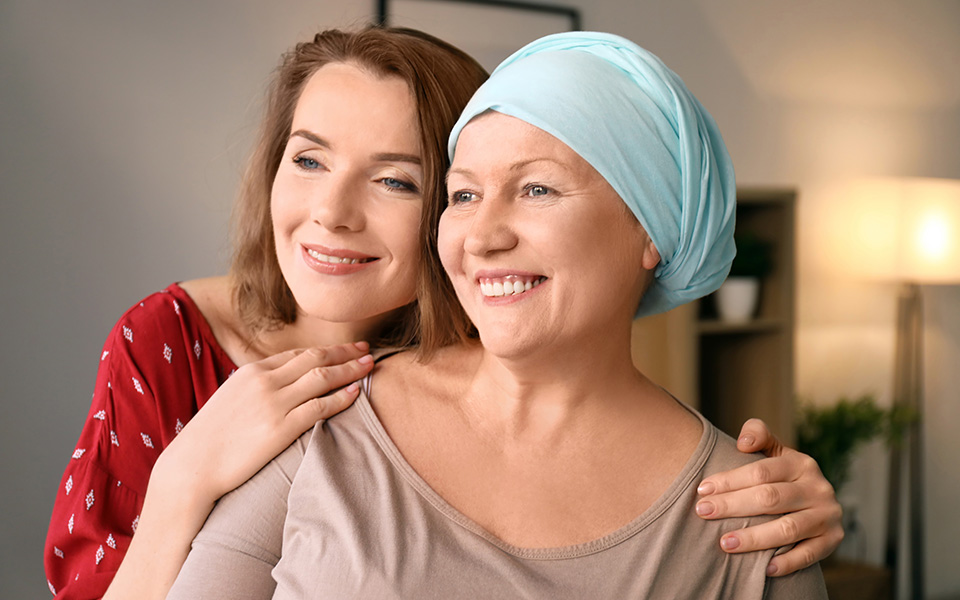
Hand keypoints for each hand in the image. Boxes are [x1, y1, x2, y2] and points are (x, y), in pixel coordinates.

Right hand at [154, 341, 373, 505]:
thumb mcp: (231, 400)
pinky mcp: (280, 429)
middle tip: (367, 350)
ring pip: (322, 378)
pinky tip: (356, 394)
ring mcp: (273, 404)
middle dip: (344, 353)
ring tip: (369, 367)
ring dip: (350, 370)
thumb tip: (278, 388)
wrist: (192, 466)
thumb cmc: (209, 439)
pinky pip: (319, 408)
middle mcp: (264, 381)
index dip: (325, 350)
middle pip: (315, 359)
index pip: (297, 354)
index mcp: (251, 372)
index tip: (345, 349)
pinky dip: (341, 398)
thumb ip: (256, 389)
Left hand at [695, 418, 842, 575]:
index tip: (702, 490)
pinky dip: (787, 562)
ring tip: (724, 543)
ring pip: (787, 529)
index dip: (729, 480)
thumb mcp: (774, 452)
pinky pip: (810, 554)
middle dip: (732, 506)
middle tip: (703, 512)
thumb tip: (743, 443)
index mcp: (801, 463)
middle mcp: (818, 488)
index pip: (760, 471)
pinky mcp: (833, 540)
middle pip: (770, 498)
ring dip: (754, 538)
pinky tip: (764, 568)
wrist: (816, 502)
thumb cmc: (781, 476)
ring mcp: (827, 515)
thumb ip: (758, 435)